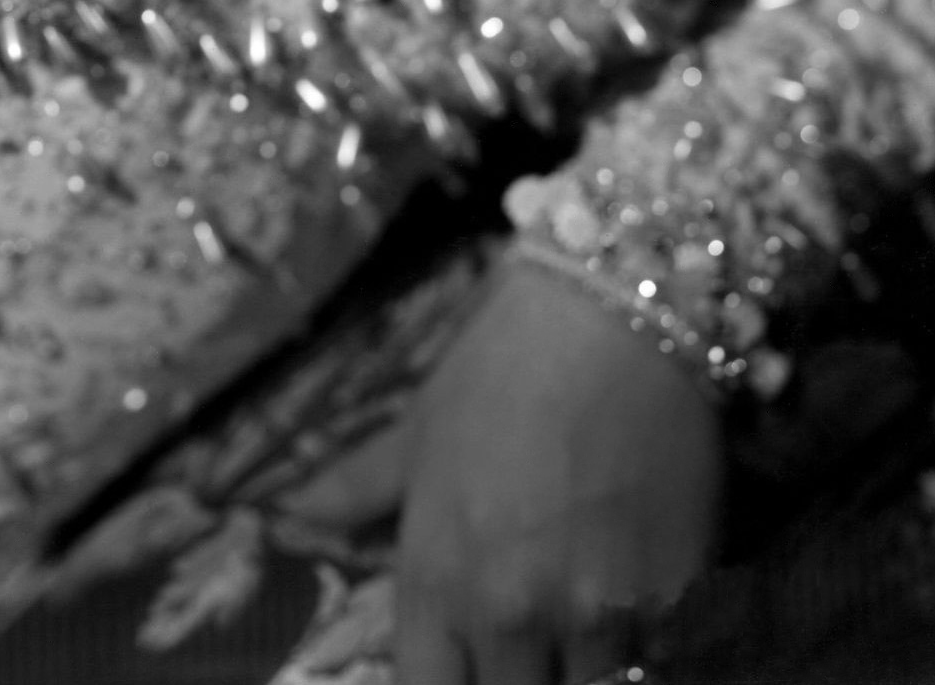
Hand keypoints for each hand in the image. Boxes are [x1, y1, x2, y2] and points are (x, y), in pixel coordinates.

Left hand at [285, 257, 720, 682]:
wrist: (614, 316)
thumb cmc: (503, 366)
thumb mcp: (417, 427)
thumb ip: (355, 490)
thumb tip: (288, 517)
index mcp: (437, 576)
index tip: (461, 665)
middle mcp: (510, 614)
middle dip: (515, 679)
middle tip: (525, 642)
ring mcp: (598, 618)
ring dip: (583, 669)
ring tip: (579, 622)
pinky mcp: (678, 605)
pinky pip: (662, 665)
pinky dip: (647, 650)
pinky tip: (635, 614)